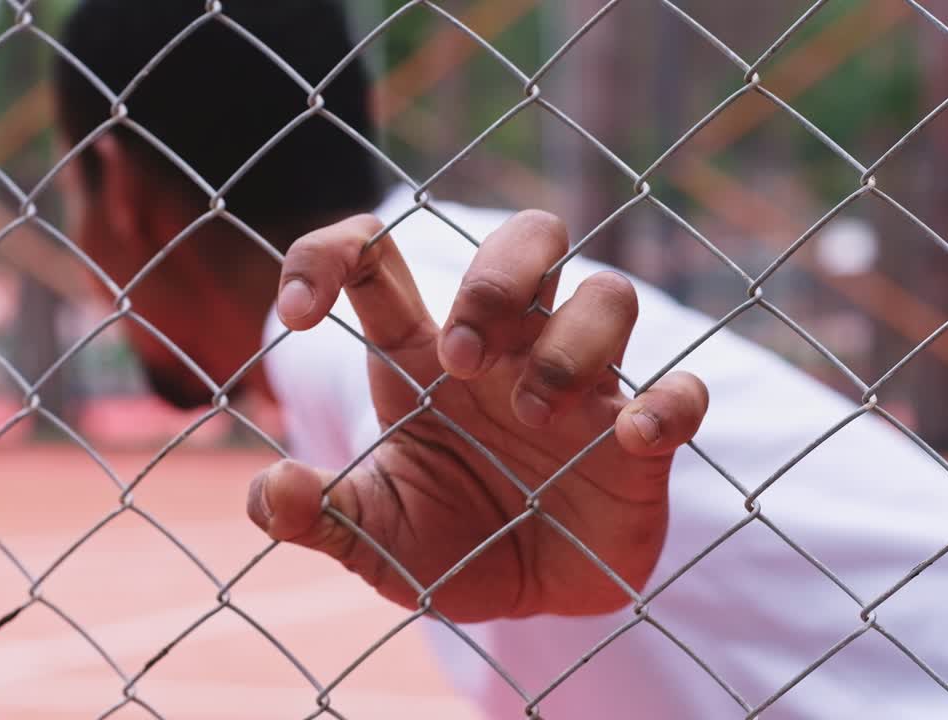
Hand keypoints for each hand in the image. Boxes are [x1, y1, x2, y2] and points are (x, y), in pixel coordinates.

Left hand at [247, 211, 707, 621]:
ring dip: (569, 343)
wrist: (527, 601)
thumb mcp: (370, 534)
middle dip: (494, 280)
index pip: (379, 257)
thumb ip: (315, 514)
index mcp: (424, 353)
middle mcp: (509, 350)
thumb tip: (267, 492)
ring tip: (531, 416)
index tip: (301, 313)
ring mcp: (582, 386)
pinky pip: (680, 390)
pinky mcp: (641, 441)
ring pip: (607, 294)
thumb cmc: (444, 543)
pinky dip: (667, 404)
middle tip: (458, 357)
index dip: (330, 254)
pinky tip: (631, 439)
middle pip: (528, 238)